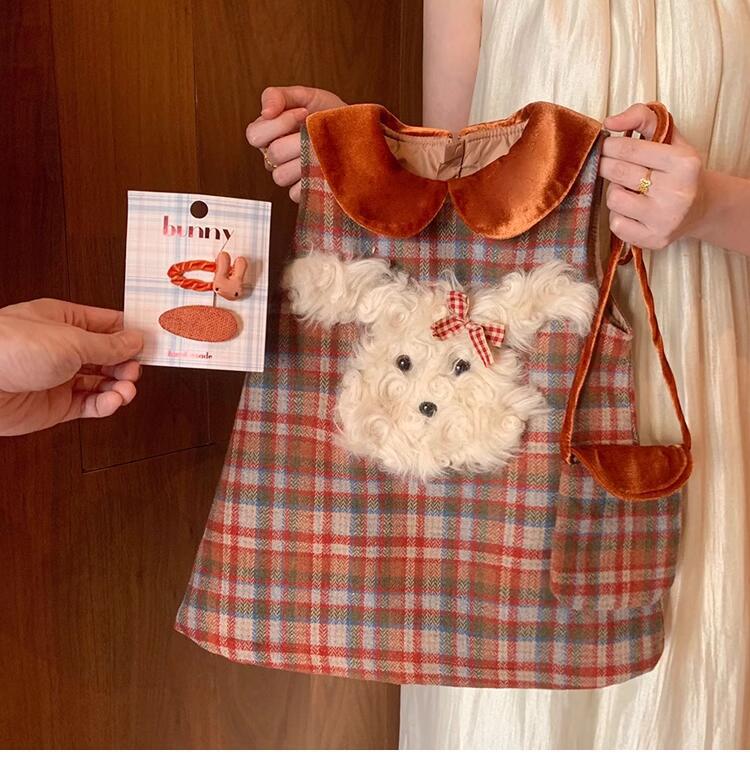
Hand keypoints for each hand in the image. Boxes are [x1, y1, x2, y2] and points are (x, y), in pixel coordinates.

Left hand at [0, 299, 143, 435]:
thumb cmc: (11, 348)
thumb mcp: (71, 340)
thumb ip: (108, 345)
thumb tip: (135, 340)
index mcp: (64, 320)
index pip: (107, 324)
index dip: (130, 333)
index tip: (152, 342)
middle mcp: (62, 348)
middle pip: (108, 355)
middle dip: (127, 363)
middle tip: (135, 369)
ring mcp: (59, 377)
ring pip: (102, 382)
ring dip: (120, 386)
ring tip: (126, 388)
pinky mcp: (56, 405)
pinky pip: (90, 404)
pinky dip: (106, 404)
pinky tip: (113, 401)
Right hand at [246, 85, 345, 201]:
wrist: (360, 137)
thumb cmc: (332, 116)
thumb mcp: (308, 97)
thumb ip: (279, 96)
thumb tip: (265, 112)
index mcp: (270, 133)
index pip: (254, 134)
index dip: (279, 124)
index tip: (305, 113)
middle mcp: (275, 157)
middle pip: (272, 154)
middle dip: (297, 141)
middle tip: (316, 133)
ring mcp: (288, 176)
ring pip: (280, 176)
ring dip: (305, 161)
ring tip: (323, 152)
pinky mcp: (302, 194)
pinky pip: (296, 193)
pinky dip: (312, 180)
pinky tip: (324, 170)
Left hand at [599, 103, 704, 249]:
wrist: (700, 207)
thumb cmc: (677, 169)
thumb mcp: (670, 137)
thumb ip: (643, 118)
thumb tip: (610, 121)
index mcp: (683, 162)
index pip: (629, 148)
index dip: (609, 146)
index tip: (606, 146)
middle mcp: (677, 192)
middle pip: (617, 173)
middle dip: (606, 165)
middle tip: (608, 164)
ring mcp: (665, 219)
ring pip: (613, 199)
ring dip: (614, 191)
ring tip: (628, 189)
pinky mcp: (654, 239)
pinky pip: (616, 224)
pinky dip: (618, 215)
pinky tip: (631, 210)